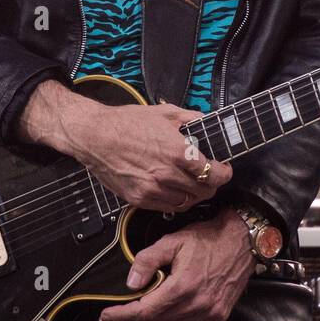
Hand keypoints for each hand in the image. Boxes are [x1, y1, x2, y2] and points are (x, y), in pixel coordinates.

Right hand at [47, 90, 231, 212]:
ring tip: (194, 185)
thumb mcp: (165, 112)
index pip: (213, 173)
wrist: (95, 135)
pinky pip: (168, 208)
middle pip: (203, 190)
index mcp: (177, 152)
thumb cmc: (128, 122)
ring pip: (187, 202)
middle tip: (210, 177)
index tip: (224, 169)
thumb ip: (192, 118)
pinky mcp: (139, 199)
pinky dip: (177, 201)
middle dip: (211, 184)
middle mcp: (167, 174)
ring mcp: (152, 190)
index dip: (224, 173)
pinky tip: (176, 191)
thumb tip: (208, 122)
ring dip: (195, 195)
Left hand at [98, 209, 254, 320]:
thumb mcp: (174, 241)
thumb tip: (131, 283)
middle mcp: (197, 305)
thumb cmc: (208, 239)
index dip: (123, 316)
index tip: (106, 316)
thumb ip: (148, 260)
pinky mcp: (217, 316)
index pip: (145, 311)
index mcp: (184, 286)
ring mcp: (209, 314)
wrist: (243, 242)